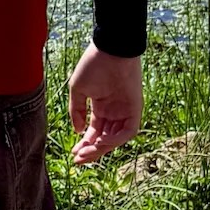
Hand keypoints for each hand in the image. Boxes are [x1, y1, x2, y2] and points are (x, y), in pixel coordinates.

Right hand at [67, 44, 143, 166]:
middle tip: (78, 160)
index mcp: (101, 107)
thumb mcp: (78, 90)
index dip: (84, 144)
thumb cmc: (93, 65)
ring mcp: (125, 111)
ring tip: (87, 152)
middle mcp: (114, 112)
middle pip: (104, 138)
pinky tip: (100, 142)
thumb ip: (76, 111)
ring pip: (116, 138)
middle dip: (91, 151)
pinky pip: (128, 131)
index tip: (73, 154)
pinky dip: (116, 139)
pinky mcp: (136, 108)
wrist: (110, 49)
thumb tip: (78, 131)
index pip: (94, 132)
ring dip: (102, 148)